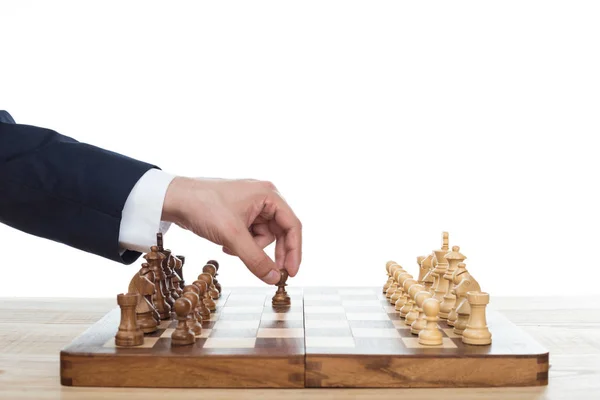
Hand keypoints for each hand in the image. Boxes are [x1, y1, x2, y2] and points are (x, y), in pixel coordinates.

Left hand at [161, 177, 301, 283]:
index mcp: (269, 194)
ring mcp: (251, 205)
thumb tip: (274, 278)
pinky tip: (225, 244)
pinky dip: (241, 243)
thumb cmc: (203, 206)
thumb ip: (256, 259)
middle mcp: (263, 197)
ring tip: (231, 248)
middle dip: (270, 252)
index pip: (292, 226)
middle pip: (280, 232)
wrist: (173, 198)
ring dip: (250, 248)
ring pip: (263, 236)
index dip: (294, 251)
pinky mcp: (239, 213)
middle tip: (270, 273)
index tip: (290, 273)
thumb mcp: (232, 236)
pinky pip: (250, 234)